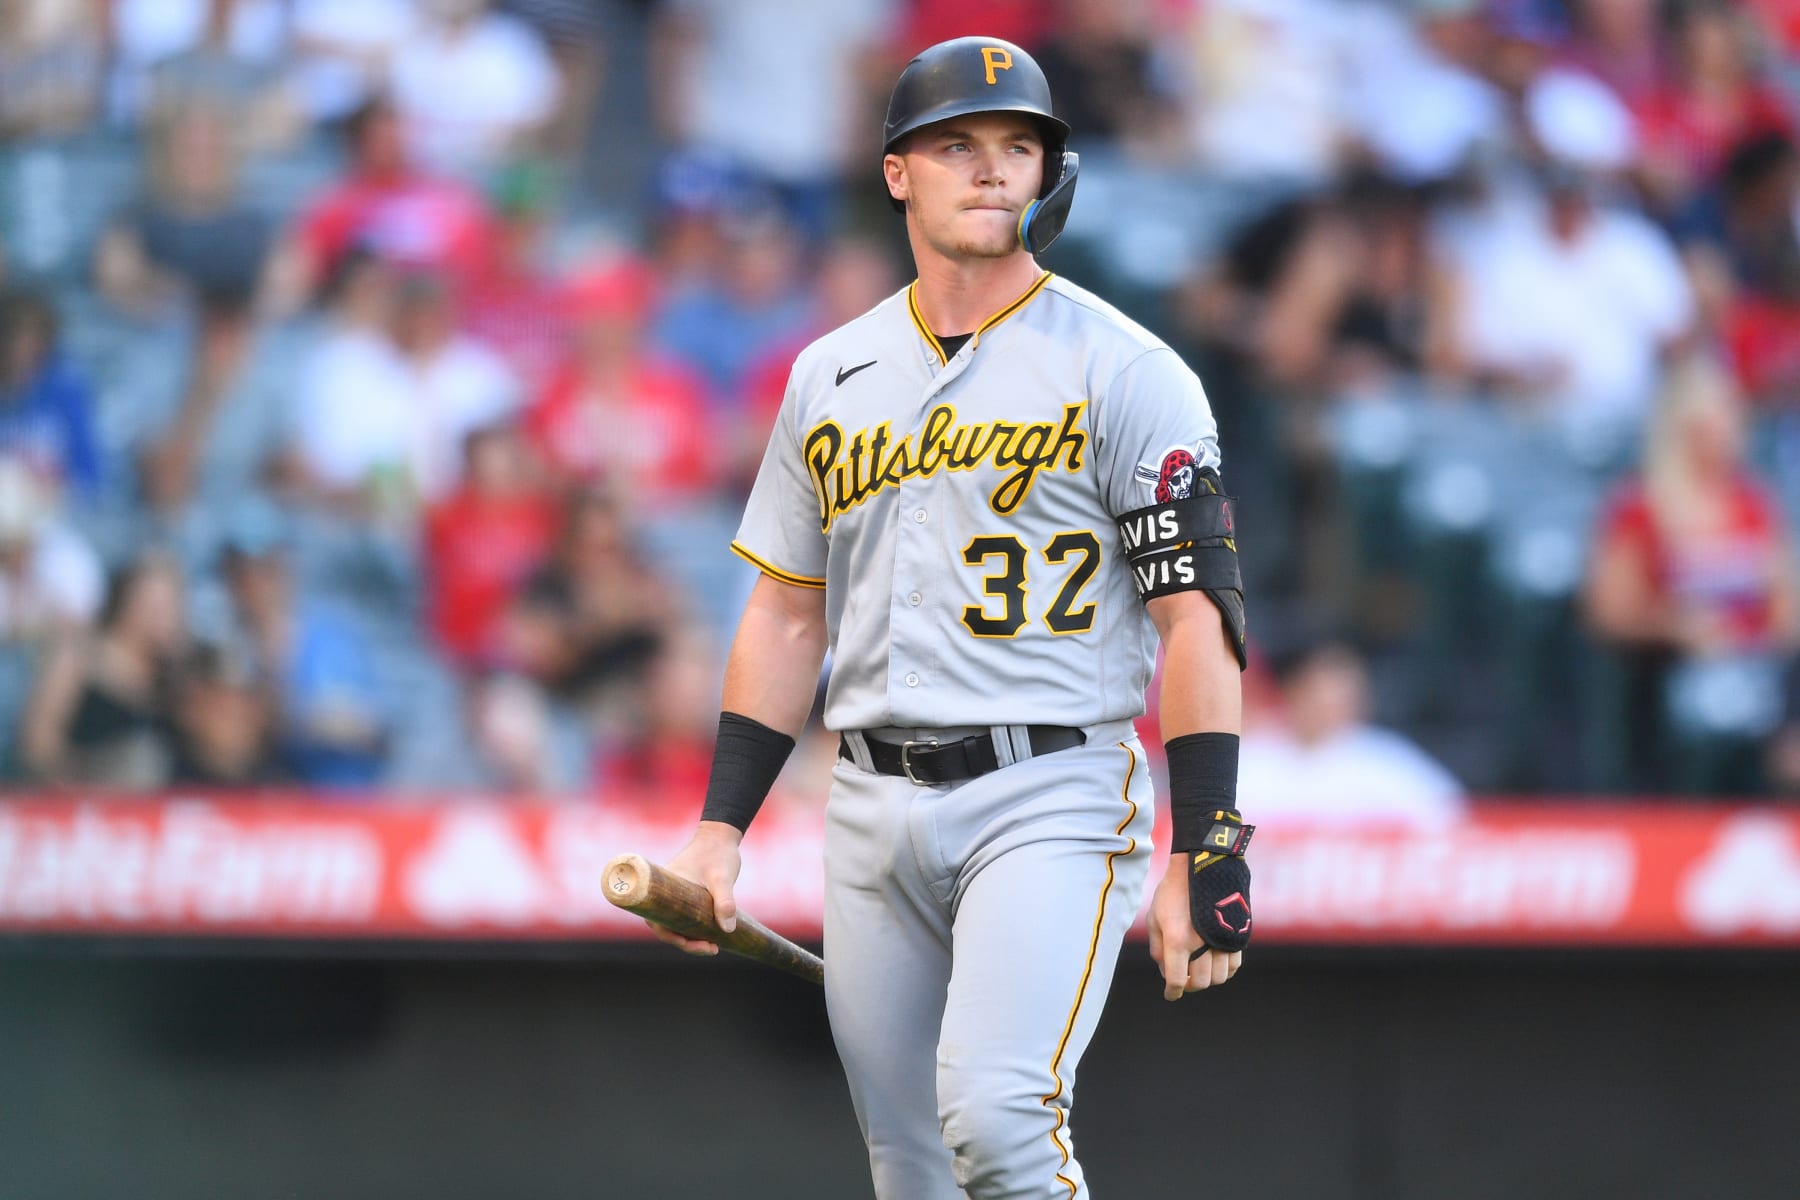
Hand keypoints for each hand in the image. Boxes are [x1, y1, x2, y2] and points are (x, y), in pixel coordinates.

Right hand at [647, 821, 742, 956]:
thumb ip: (725, 901)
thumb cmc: (718, 853)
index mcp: (662, 886)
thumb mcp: (722, 878)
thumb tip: (727, 930)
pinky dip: (693, 928)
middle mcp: (663, 892)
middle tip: (711, 948)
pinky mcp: (684, 894)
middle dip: (684, 942)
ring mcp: (673, 893)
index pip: (656, 920)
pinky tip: (711, 935)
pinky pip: (683, 916)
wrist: (721, 835)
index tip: (689, 943)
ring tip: (713, 946)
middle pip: (664, 925)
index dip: (669, 936)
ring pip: (675, 922)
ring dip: (690, 937)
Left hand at [1147, 854, 1242, 1000]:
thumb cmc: (1174, 891)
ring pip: (1219, 978)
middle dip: (1189, 985)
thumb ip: (1158, 947)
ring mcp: (1222, 940)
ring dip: (1207, 978)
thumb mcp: (1155, 917)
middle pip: (1200, 983)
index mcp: (1178, 940)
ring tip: (1198, 967)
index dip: (1172, 992)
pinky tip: (1213, 961)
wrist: (1203, 866)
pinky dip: (1223, 970)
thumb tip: (1165, 971)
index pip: (1177, 980)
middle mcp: (1202, 944)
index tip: (1171, 995)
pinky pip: (1233, 966)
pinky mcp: (1236, 936)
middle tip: (1183, 978)